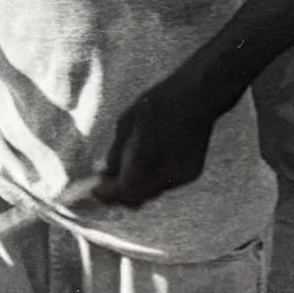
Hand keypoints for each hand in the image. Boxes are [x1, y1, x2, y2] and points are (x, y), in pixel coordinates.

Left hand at [68, 71, 225, 210]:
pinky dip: (153, 178)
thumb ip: (115, 153)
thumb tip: (106, 173)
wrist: (198, 95)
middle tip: (106, 183)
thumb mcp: (126, 123)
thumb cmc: (158, 103)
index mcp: (146, 160)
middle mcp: (166, 174)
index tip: (95, 189)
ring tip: (125, 170)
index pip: (123, 190)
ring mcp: (181, 176)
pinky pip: (166, 184)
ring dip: (137, 185)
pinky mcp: (191, 173)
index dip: (107, 193)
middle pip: (138, 197)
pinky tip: (149, 162)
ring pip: (152, 192)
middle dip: (120, 193)